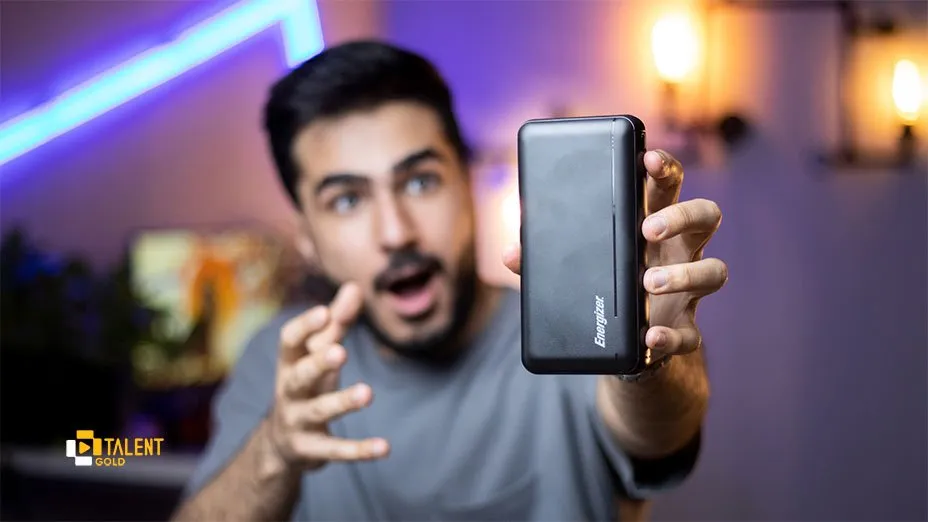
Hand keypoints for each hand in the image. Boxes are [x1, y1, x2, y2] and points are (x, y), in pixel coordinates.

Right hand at [265, 282, 389, 471]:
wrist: (282, 443)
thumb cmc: (308, 384)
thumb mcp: (319, 355)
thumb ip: (337, 323)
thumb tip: (355, 286)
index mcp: (289, 363)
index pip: (289, 341)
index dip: (305, 327)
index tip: (324, 311)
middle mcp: (289, 391)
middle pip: (299, 375)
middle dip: (317, 363)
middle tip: (339, 351)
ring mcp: (297, 421)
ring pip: (318, 411)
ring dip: (342, 401)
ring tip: (368, 393)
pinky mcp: (312, 450)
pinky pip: (336, 449)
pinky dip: (360, 449)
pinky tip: (385, 447)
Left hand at [503, 149, 727, 356]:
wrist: (622, 348)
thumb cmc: (600, 288)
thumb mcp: (572, 269)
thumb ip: (542, 259)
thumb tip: (510, 253)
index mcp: (651, 224)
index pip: (668, 185)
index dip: (664, 167)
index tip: (647, 158)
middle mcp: (678, 252)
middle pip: (705, 216)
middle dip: (680, 215)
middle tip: (647, 229)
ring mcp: (687, 291)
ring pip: (714, 271)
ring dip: (684, 274)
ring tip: (648, 282)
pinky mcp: (683, 330)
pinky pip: (690, 333)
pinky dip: (671, 335)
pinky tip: (650, 336)